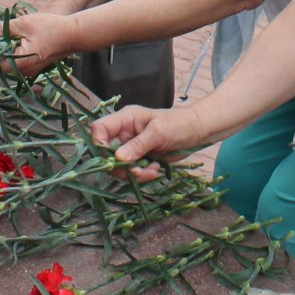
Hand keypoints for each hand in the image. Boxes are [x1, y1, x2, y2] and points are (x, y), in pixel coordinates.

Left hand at [0, 10, 79, 76]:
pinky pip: (16, 62)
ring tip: (2, 35)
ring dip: (3, 50)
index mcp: (20, 63)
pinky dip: (12, 52)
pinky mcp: (32, 68)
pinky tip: (14, 40)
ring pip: (8, 63)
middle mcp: (24, 72)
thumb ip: (2, 27)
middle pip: (0, 64)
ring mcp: (29, 72)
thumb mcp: (24, 23)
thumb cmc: (50, 27)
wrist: (72, 34)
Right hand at [90, 104, 210, 181]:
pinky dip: (141, 175)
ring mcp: (130, 147)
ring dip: (133, 173)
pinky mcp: (138, 159)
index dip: (99, 143)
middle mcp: (124, 133)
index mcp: (125, 119)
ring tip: (152, 171)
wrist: (196, 132)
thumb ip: (138, 144)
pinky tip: (155, 170)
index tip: (112, 158)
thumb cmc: (178, 124)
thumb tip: (117, 157)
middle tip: (138, 171)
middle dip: (121, 166)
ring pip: (118, 166)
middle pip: (106, 153)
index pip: (100, 128)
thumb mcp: (159, 132)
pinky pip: (131, 172)